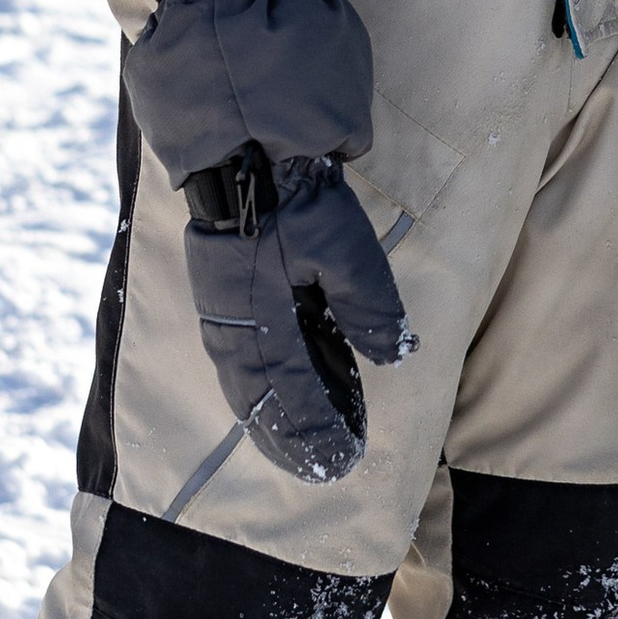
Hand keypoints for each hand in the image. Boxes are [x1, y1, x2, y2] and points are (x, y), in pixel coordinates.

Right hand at [182, 146, 412, 485]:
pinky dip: (263, 390)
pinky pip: (242, 362)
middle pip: (261, 406)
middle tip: (322, 470)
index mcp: (261, 327)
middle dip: (291, 441)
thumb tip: (395, 356)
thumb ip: (369, 307)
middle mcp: (233, 333)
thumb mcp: (344, 250)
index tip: (345, 461)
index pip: (293, 400)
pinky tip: (280, 397)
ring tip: (303, 447)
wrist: (237, 148)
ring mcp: (222, 318)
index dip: (318, 435)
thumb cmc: (291, 199)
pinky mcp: (222, 300)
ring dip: (275, 420)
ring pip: (249, 387)